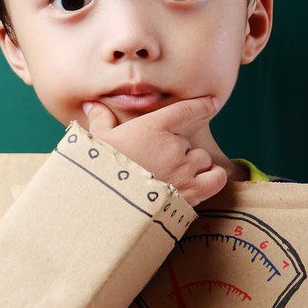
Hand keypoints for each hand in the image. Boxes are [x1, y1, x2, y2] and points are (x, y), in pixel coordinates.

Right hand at [80, 96, 228, 207]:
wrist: (107, 206)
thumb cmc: (100, 170)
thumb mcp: (96, 142)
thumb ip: (100, 120)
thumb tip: (91, 104)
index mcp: (153, 128)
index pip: (186, 110)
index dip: (202, 105)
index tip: (212, 102)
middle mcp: (173, 146)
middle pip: (189, 142)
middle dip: (178, 150)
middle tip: (159, 163)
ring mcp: (184, 169)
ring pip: (202, 159)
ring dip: (193, 165)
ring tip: (175, 175)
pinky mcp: (192, 192)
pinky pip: (216, 178)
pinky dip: (211, 178)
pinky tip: (199, 182)